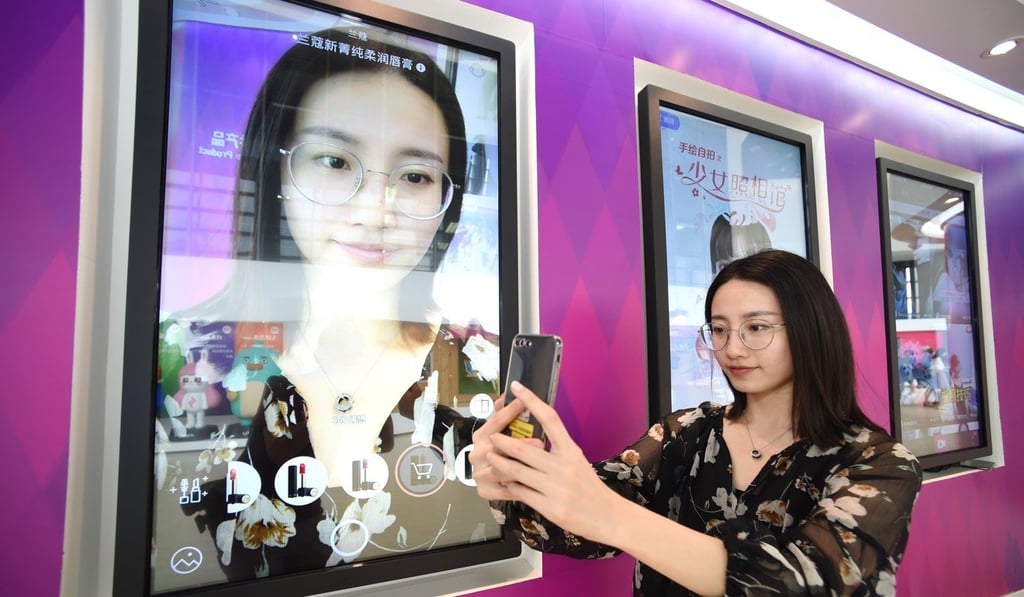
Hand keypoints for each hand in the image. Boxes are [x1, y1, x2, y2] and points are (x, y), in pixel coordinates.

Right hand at [469, 386, 542, 493]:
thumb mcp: (502, 431)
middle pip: (497, 447)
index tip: (526, 402)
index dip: (511, 411)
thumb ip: (505, 415)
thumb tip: (507, 394)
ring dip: (520, 466)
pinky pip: (504, 490)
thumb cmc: (500, 452)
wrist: (491, 481)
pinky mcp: (485, 490)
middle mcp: (477, 453)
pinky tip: (533, 484)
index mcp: (481, 436)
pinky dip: (519, 487)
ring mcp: (479, 473)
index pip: (496, 420)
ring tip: (539, 464)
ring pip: (501, 470)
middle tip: (539, 442)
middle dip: (520, 445)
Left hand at [470, 381, 619, 544]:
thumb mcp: (578, 461)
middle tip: (491, 436)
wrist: (609, 516)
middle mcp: (563, 466)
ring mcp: (556, 487)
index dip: (531, 401)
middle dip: (502, 441)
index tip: (517, 387)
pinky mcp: (550, 507)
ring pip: (517, 471)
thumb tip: (532, 441)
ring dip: (499, 462)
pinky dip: (509, 486)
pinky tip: (502, 482)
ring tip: (490, 457)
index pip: (550, 418)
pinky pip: (521, 492)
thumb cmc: (591, 488)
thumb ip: (557, 451)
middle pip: (524, 448)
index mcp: (571, 450)